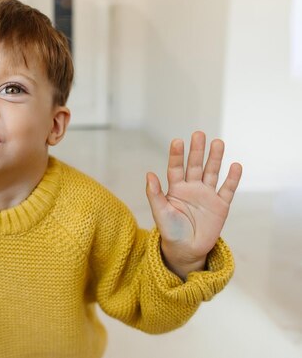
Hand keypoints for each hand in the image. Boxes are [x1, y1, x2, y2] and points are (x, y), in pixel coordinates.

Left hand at [145, 131, 241, 279]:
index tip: (177, 141)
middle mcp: (192, 188)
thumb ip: (154, 194)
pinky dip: (232, 178)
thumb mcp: (160, 212)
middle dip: (197, 150)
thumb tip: (149, 174)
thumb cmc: (170, 231)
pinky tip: (235, 165)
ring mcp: (207, 195)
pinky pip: (227, 190)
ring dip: (215, 158)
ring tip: (218, 142)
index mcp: (175, 188)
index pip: (176, 168)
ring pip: (212, 173)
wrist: (186, 250)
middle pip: (195, 165)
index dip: (177, 155)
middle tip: (199, 134)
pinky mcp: (221, 206)